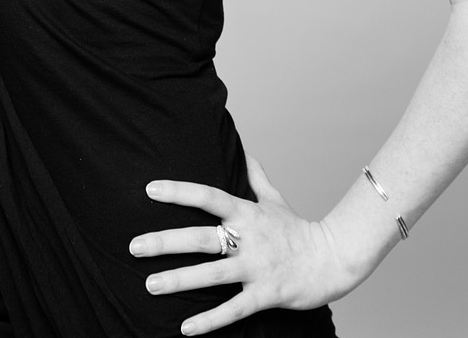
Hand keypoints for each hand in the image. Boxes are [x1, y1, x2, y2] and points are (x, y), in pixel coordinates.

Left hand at [130, 155, 346, 334]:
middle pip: (201, 238)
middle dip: (165, 242)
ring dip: (179, 281)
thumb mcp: (276, 199)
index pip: (208, 196)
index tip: (150, 190)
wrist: (333, 259)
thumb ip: (256, 176)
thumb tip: (243, 149)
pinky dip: (209, 320)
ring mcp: (257, 267)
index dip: (179, 192)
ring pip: (212, 275)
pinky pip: (233, 309)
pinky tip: (185, 328)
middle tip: (133, 246)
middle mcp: (249, 238)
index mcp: (247, 213)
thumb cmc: (299, 230)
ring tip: (150, 285)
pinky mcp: (266, 294)